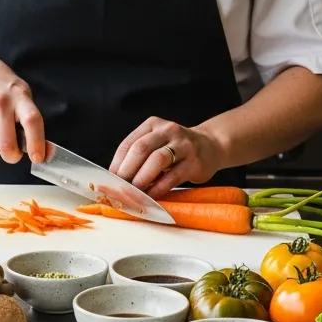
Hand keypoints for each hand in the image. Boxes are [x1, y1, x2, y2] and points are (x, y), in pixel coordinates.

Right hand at [0, 50, 45, 163]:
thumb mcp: (21, 92)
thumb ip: (30, 118)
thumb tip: (43, 148)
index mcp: (19, 96)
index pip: (31, 121)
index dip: (37, 143)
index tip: (39, 156)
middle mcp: (0, 103)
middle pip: (7, 145)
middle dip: (12, 156)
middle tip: (14, 152)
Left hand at [109, 117, 225, 199]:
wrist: (211, 146)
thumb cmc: (176, 149)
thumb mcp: (157, 142)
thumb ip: (140, 156)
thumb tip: (117, 179)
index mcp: (153, 125)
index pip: (129, 143)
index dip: (117, 163)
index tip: (110, 180)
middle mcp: (168, 130)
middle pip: (141, 149)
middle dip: (127, 171)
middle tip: (119, 188)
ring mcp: (183, 145)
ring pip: (157, 160)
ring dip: (142, 178)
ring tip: (134, 192)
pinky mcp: (194, 162)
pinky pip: (173, 176)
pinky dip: (159, 188)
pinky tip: (151, 196)